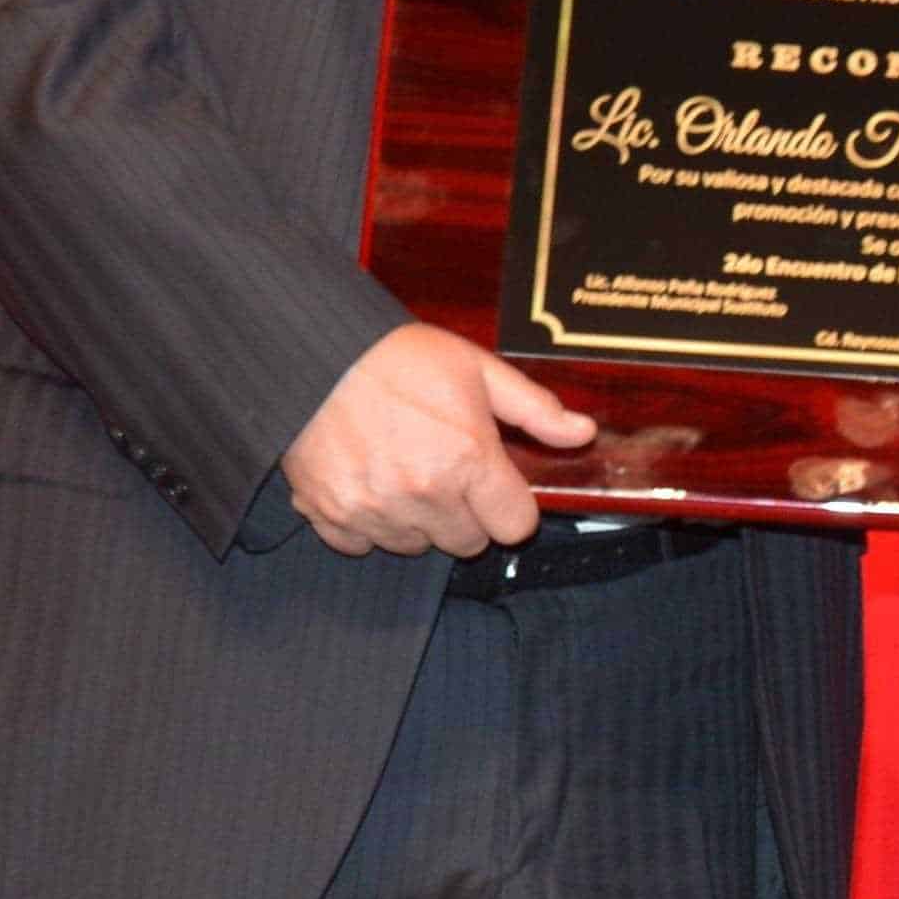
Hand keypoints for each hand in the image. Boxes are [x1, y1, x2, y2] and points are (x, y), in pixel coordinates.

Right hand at [281, 323, 595, 555]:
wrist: (315, 352)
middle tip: (445, 472)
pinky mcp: (329, 514)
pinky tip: (367, 484)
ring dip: (417, 521)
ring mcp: (374, 508)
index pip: (515, 527)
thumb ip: (535, 409)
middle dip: (465, 514)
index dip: (509, 505)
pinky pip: (361, 545)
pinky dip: (366, 524)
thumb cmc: (400, 358)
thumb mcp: (478, 370)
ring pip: (416, 546)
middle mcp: (423, 493)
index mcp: (468, 459)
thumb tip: (583, 433)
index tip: (493, 485)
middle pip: (467, 543)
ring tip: (403, 472)